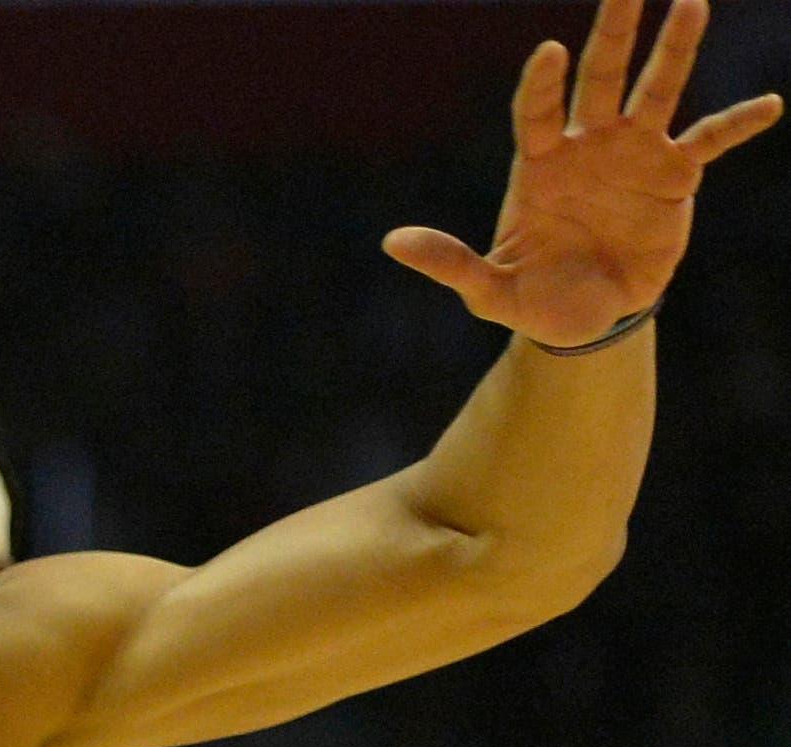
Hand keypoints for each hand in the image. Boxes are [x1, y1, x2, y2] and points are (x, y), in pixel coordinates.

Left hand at [384, 0, 780, 345]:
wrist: (586, 319)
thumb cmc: (533, 299)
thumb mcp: (487, 290)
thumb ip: (448, 263)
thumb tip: (391, 242)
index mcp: (539, 165)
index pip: (538, 112)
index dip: (543, 83)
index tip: (550, 51)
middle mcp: (588, 146)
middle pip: (600, 78)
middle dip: (613, 32)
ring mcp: (634, 154)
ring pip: (656, 90)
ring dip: (674, 49)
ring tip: (691, 3)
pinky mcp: (674, 175)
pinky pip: (709, 141)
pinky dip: (737, 123)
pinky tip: (770, 105)